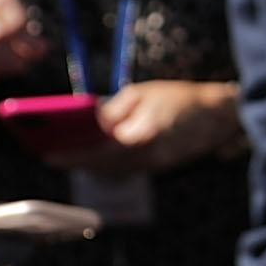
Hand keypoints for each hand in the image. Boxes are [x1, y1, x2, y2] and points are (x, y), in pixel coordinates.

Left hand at [48, 80, 243, 176]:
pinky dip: (103, 163)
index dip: (71, 155)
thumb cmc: (180, 98)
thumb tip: (84, 126)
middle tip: (46, 153)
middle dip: (73, 160)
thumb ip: (111, 113)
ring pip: (110, 170)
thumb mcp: (141, 95)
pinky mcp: (157, 168)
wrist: (219, 116)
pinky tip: (87, 155)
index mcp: (143, 137)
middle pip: (101, 165)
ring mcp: (154, 167)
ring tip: (60, 153)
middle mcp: (147, 158)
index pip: (98, 151)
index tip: (46, 154)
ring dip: (85, 163)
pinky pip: (123, 168)